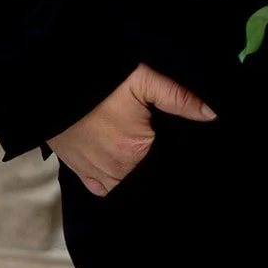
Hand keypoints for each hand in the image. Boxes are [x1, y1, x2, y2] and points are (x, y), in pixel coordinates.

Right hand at [48, 63, 215, 196]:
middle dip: (155, 162)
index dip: (175, 152)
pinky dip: (114, 179)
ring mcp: (97, 174)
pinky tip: (121, 162)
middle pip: (146, 174)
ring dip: (135, 171)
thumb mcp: (145, 80)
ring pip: (126, 183)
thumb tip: (213, 114)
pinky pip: (103, 187)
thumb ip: (179, 98)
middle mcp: (117, 171)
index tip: (176, 140)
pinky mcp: (80, 172)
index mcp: (137, 152)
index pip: (166, 163)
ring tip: (140, 149)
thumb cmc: (102, 81)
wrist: (55, 83)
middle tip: (155, 137)